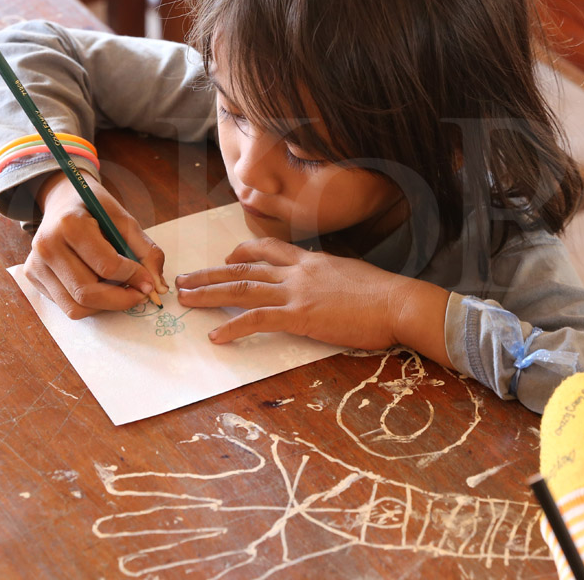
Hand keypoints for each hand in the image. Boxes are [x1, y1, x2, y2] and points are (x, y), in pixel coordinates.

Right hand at [25, 171, 167, 318]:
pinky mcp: (33, 276)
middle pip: (87, 293)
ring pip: (76, 307)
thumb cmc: (94, 208)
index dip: (134, 277)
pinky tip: (100, 286)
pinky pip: (66, 305)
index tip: (149, 282)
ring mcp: (36, 264)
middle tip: (140, 294)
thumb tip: (157, 286)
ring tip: (120, 289)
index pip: (106, 266)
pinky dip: (90, 304)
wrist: (62, 200)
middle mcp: (47, 246)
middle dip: (121, 300)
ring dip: (105, 305)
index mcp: (70, 224)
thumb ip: (145, 250)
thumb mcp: (123, 218)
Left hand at [174, 237, 449, 352]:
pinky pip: (257, 319)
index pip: (269, 249)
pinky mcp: (300, 315)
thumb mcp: (351, 276)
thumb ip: (331, 278)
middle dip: (210, 273)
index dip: (242, 252)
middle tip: (184, 279)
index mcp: (312, 260)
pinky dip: (233, 326)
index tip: (226, 258)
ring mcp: (297, 291)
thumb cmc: (385, 295)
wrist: (399, 302)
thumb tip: (326, 287)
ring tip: (184, 298)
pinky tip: (216, 335)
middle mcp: (298, 270)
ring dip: (208, 293)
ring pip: (242, 288)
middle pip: (244, 267)